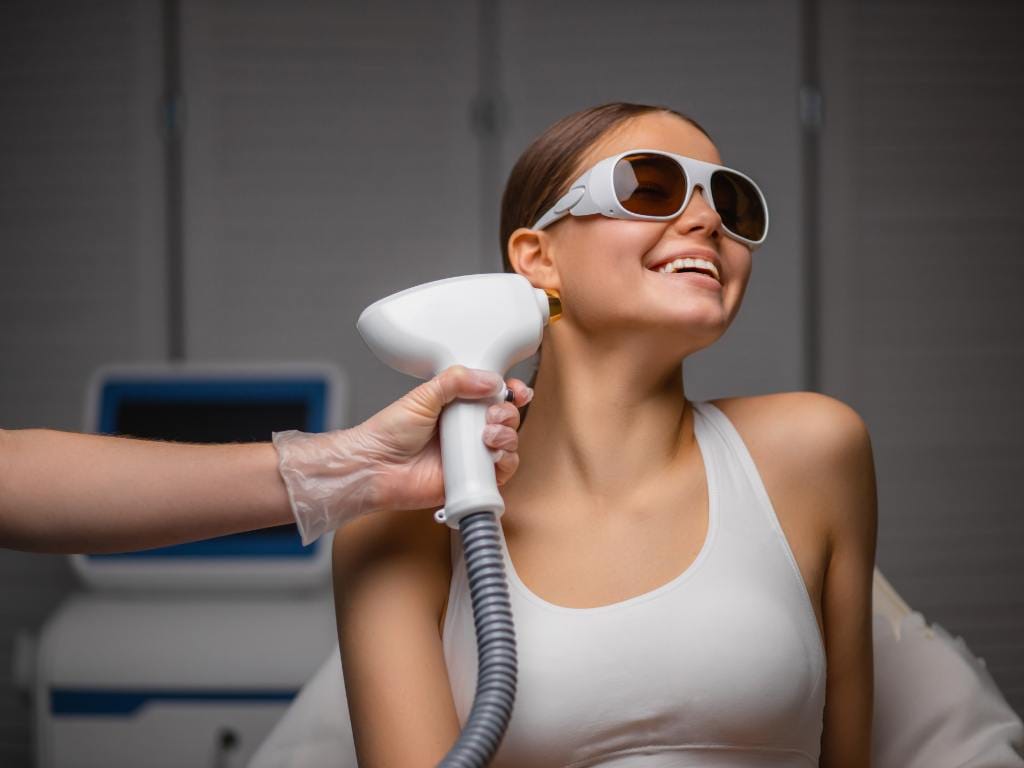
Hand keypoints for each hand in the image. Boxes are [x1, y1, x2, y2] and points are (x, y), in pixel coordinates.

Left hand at [349, 365, 532, 513]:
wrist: (375, 467)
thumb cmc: (389, 434)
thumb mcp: (423, 395)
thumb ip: (456, 381)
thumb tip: (490, 380)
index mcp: (457, 406)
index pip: (493, 395)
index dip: (510, 391)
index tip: (515, 389)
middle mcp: (467, 429)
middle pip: (506, 418)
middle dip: (507, 413)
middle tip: (491, 414)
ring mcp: (471, 454)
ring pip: (509, 444)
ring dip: (507, 435)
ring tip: (486, 434)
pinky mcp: (472, 479)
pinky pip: (502, 472)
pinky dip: (505, 461)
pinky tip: (491, 454)